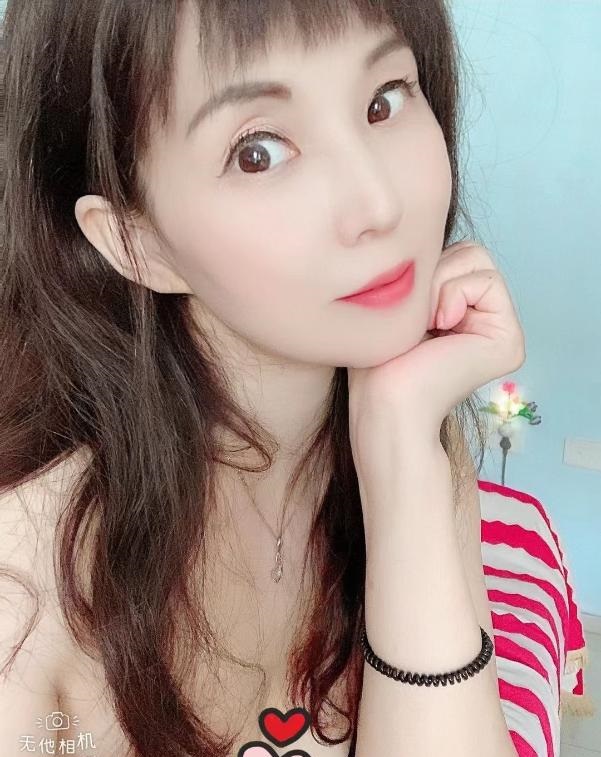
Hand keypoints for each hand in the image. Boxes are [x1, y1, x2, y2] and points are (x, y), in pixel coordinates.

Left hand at [348, 241, 525, 478]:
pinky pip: (487, 279)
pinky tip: (440, 328)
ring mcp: (502, 332)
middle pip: (469, 251)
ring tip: (426, 325)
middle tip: (415, 317)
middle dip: (433, 272)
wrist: (383, 402)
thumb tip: (429, 234)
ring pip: (477, 258)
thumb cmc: (377, 361)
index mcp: (462, 316)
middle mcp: (486, 323)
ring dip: (438, 284)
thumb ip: (423, 272)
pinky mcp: (510, 340)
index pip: (453, 254)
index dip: (424, 268)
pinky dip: (453, 294)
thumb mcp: (398, 304)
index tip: (405, 309)